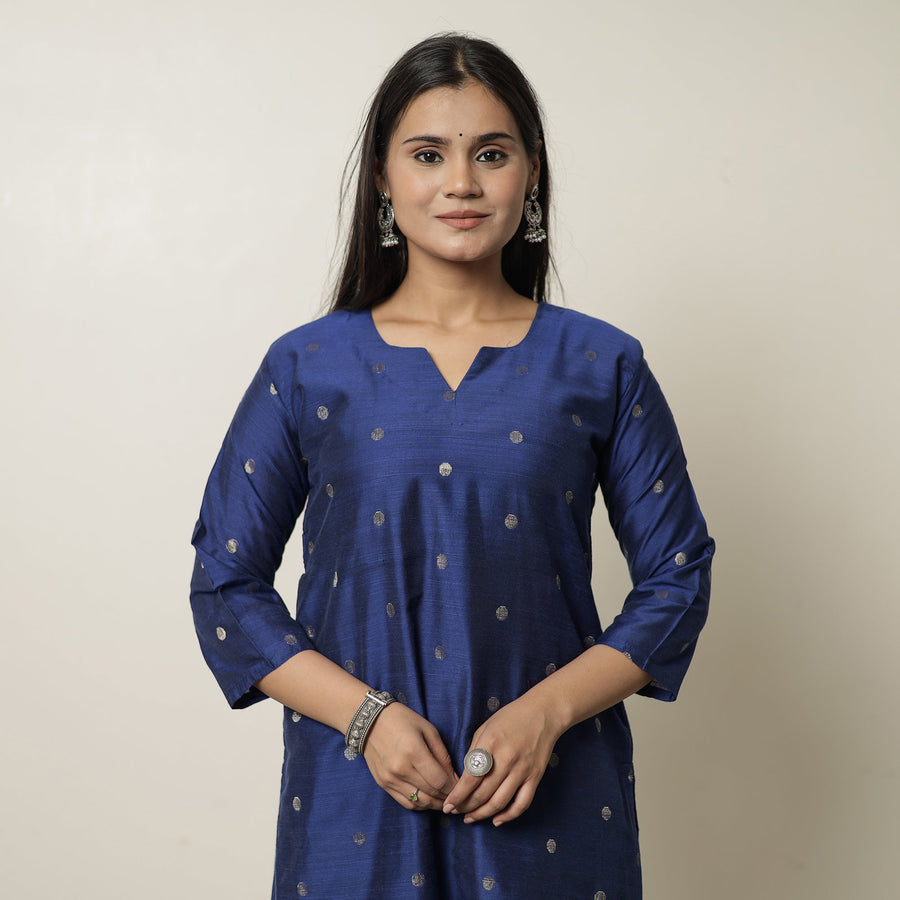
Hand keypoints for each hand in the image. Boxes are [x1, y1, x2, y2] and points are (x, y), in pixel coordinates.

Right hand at [363, 702, 458, 810]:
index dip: (454, 788)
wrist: (370, 721)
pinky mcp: (383, 784)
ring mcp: (390, 779)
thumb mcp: (428, 730)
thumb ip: (442, 755)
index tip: (462, 788)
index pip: (439, 781)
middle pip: (431, 794)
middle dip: (447, 798)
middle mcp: (400, 769)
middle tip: (457, 797)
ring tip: (445, 800)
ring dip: (435, 804)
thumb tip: (454, 777)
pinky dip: (420, 804)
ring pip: (419, 802)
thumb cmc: (402, 720)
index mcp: (413, 751)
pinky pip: (405, 802)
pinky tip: (429, 799)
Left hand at [442, 694, 562, 825]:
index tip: (447, 806)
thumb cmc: (510, 718)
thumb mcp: (485, 728)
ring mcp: (522, 770)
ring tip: (471, 818)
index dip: (457, 796)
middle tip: (456, 812)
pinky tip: (496, 820)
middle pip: (482, 794)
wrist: (543, 712)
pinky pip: (522, 803)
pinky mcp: (535, 776)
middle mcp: (506, 759)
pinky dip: (508, 816)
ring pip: (499, 803)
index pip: (470, 779)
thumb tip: (465, 778)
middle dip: (466, 807)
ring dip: (482, 814)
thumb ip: (474, 752)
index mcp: (490, 744)